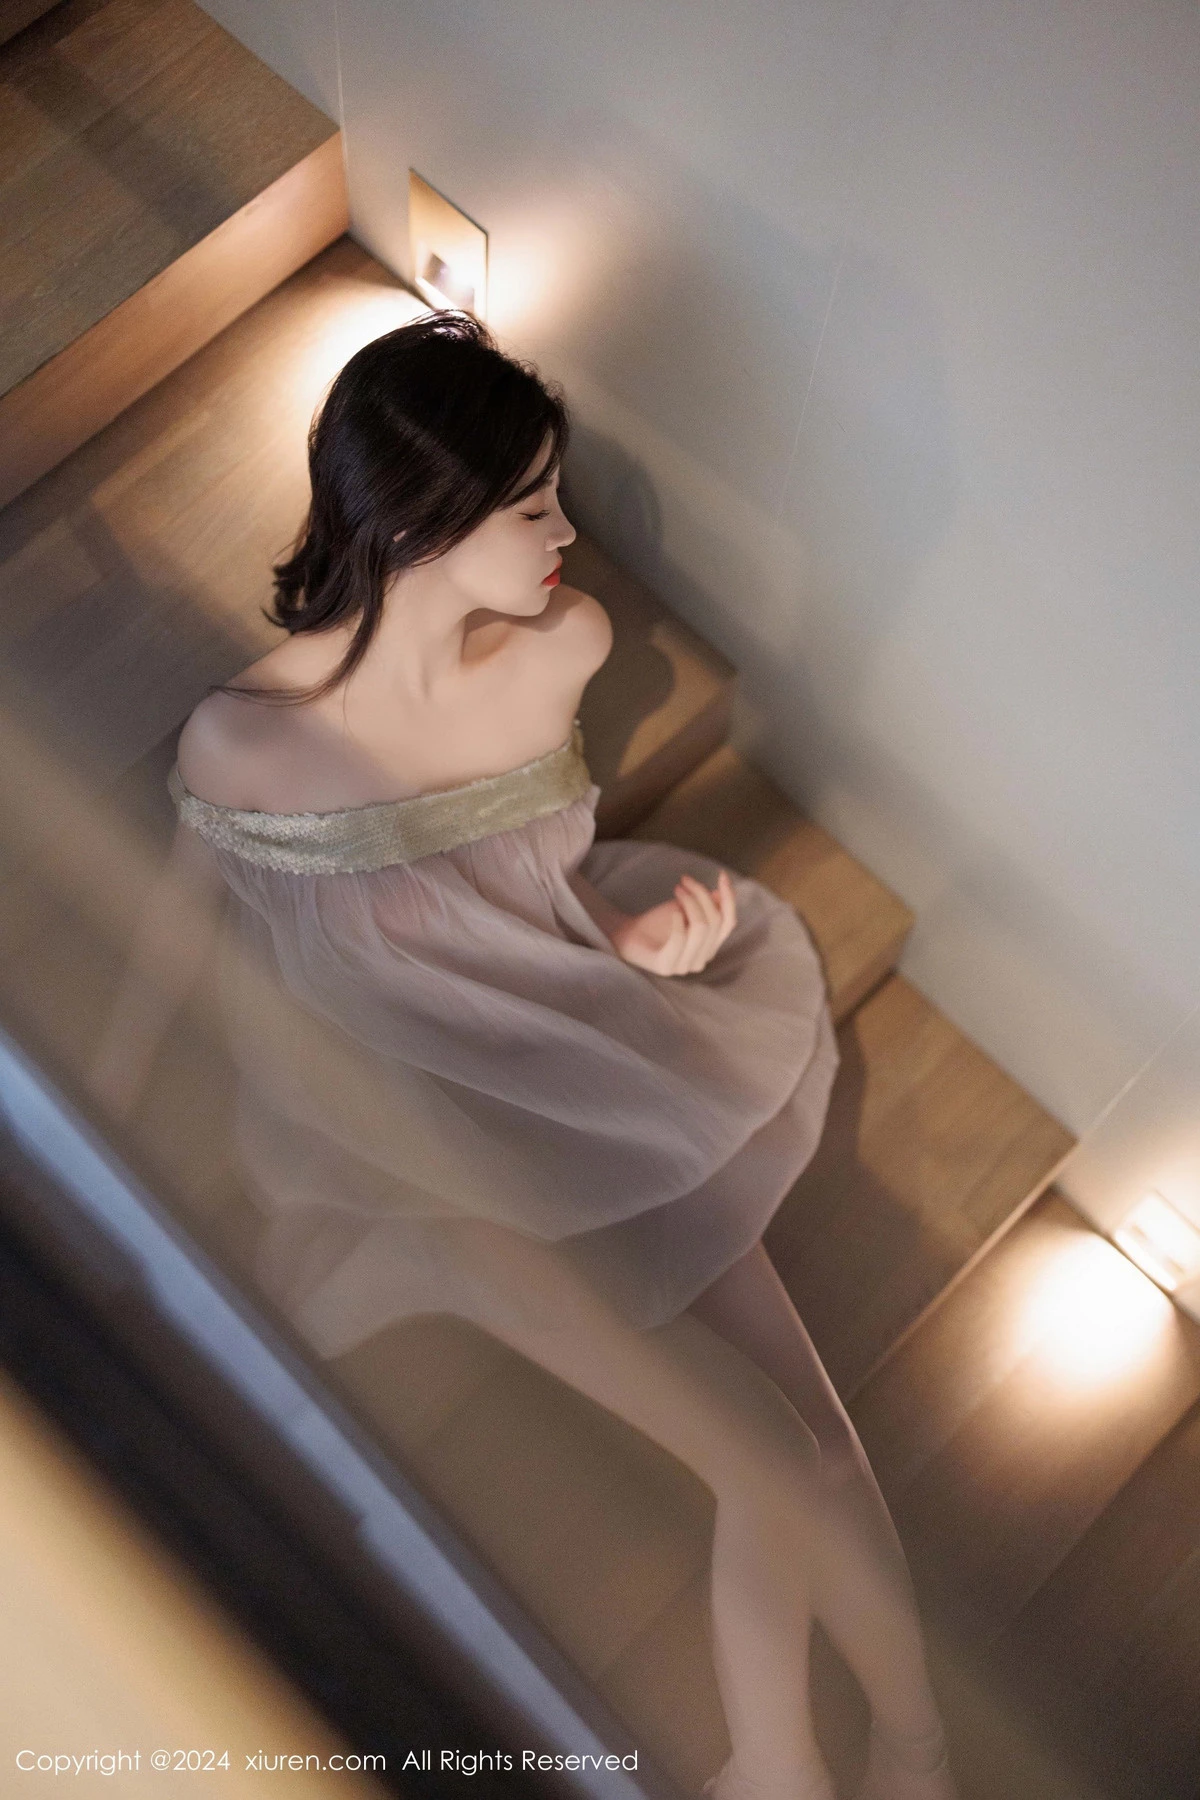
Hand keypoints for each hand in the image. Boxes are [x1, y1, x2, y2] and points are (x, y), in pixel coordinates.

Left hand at [610, 870, 736, 975]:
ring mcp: (684, 967)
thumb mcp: (686, 907)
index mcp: (710, 947)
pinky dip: (678, 921)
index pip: (728, 922)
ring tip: (677, 889)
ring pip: (701, 928)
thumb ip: (707, 905)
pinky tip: (672, 912)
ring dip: (690, 902)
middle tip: (684, 881)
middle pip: (714, 921)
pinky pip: (680, 939)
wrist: (627, 934)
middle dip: (701, 894)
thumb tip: (721, 895)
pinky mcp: (665, 967)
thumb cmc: (658, 922)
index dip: (729, 898)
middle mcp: (701, 960)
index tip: (721, 874)